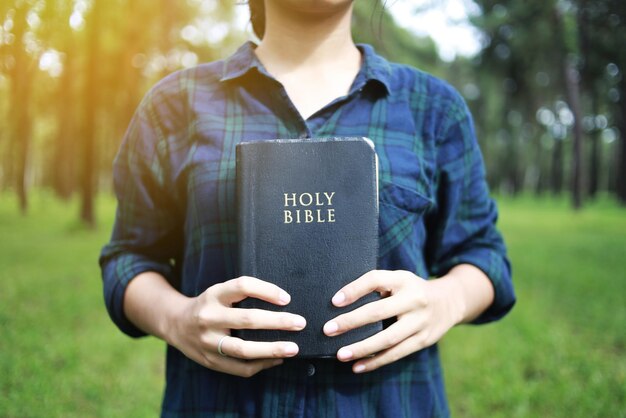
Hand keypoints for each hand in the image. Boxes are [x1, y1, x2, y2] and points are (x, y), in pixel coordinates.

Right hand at [166, 276, 306, 376]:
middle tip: (300, 323)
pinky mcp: (210, 360)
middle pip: (247, 320)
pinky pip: (240, 368)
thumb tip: (283, 301)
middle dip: (277, 322)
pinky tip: (277, 359)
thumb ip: (243, 294)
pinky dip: (262, 365)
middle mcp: (209, 317)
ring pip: (244, 349)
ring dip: (272, 349)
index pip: (242, 286)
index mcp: (214, 295)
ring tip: (293, 348)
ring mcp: (208, 341)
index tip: (287, 298)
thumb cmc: (209, 305)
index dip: (266, 290)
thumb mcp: (220, 292)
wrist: (175, 324)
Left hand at [323, 270, 464, 372]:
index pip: (375, 280)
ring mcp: (420, 321)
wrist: (449, 302)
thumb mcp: (398, 280)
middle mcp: (413, 299)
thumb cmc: (411, 290)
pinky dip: (376, 361)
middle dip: (351, 322)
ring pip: (388, 338)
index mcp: (403, 280)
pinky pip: (396, 353)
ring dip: (362, 348)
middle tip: (328, 330)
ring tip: (340, 355)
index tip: (334, 301)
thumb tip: (339, 302)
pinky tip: (357, 366)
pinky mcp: (423, 340)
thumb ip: (376, 286)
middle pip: (378, 311)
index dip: (354, 289)